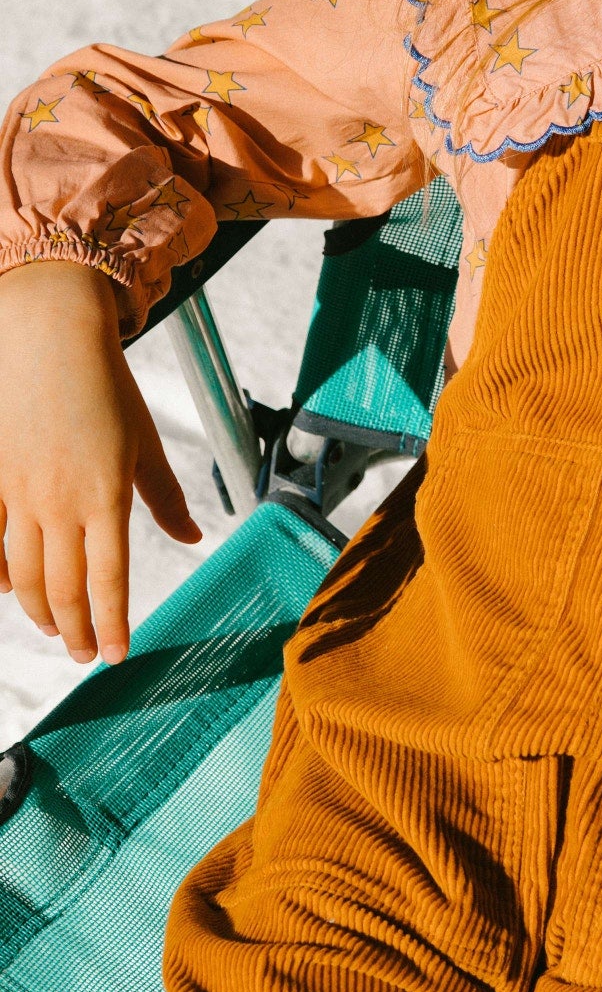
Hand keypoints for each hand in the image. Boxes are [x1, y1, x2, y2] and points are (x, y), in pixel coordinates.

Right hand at [0, 261, 199, 665]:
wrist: (47, 336)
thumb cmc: (105, 387)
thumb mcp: (144, 442)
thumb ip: (165, 497)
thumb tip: (194, 539)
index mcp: (105, 497)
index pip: (110, 581)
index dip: (111, 625)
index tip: (116, 655)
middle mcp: (58, 504)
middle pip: (63, 589)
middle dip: (74, 630)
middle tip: (83, 653)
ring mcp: (18, 494)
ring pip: (22, 574)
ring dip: (38, 611)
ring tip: (53, 628)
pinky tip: (8, 591)